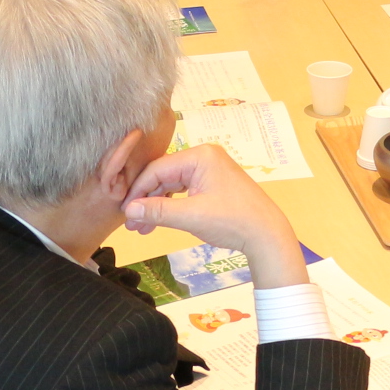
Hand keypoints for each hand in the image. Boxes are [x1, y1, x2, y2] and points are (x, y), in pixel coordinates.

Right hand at [123, 145, 308, 287]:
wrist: (265, 233)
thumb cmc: (231, 220)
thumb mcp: (191, 216)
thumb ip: (158, 211)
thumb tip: (128, 211)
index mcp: (200, 156)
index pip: (158, 169)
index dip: (138, 191)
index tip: (123, 212)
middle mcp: (204, 157)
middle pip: (163, 175)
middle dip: (146, 200)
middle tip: (131, 225)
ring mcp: (209, 169)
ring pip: (172, 184)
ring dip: (156, 206)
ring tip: (141, 229)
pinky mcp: (212, 183)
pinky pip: (184, 190)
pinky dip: (171, 206)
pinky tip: (157, 223)